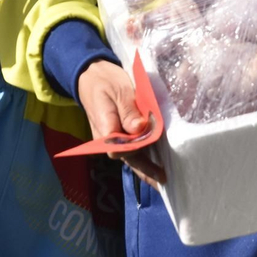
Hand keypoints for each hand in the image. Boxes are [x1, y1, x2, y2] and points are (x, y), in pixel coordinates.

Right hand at [77, 59, 165, 187]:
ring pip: (131, 157)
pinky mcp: (119, 136)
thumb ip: (128, 111)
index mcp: (105, 128)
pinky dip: (144, 158)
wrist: (92, 76)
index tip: (152, 145)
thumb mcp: (118, 91)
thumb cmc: (106, 82)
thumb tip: (139, 128)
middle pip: (127, 157)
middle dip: (145, 169)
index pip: (120, 148)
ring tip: (161, 179)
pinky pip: (132, 150)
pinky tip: (155, 166)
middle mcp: (107, 139)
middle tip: (163, 179)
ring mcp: (113, 139)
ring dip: (145, 168)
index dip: (136, 149)